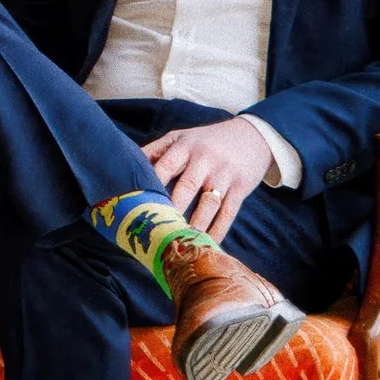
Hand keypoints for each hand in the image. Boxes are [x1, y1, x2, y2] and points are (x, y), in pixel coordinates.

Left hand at [139, 117, 276, 242]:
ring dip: (196, 224)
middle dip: (172, 208)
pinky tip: (208, 244)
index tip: (137, 204)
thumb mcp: (181, 137)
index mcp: (184, 147)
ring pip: (208, 204)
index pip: (164, 166)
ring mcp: (224, 174)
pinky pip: (228, 213)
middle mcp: (204, 160)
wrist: (253, 135)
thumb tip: (126, 167)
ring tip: (182, 242)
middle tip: (157, 229)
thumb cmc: (206, 140)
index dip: (151, 185)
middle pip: (186, 187)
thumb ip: (156, 151)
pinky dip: (218, 230)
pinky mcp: (241, 188)